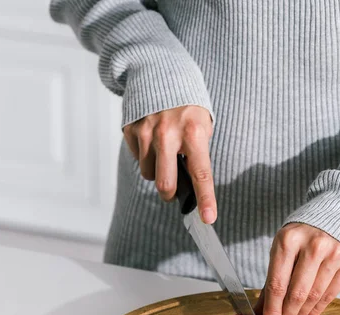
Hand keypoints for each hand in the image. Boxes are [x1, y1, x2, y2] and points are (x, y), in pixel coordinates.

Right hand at [123, 106, 215, 223]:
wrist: (159, 71)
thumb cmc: (187, 107)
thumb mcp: (202, 126)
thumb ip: (196, 154)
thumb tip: (188, 187)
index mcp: (194, 133)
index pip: (201, 174)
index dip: (205, 199)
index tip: (208, 218)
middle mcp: (168, 134)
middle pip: (165, 183)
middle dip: (169, 193)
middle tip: (173, 191)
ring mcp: (147, 132)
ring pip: (148, 174)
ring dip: (156, 170)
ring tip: (163, 149)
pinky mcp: (131, 129)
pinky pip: (137, 158)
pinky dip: (145, 155)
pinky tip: (151, 139)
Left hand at [255, 224, 339, 314]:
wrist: (331, 222)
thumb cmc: (299, 241)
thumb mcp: (280, 253)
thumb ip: (270, 284)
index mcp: (288, 240)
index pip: (277, 284)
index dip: (272, 310)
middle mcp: (313, 246)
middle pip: (297, 293)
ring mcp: (333, 255)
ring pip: (314, 297)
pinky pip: (328, 297)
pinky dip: (315, 311)